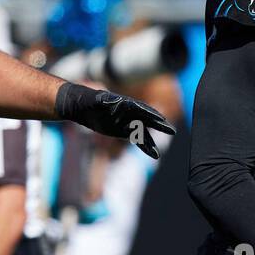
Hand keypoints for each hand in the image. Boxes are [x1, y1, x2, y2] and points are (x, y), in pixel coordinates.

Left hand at [54, 81, 174, 158]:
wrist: (83, 106)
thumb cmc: (89, 100)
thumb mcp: (95, 99)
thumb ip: (103, 100)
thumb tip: (110, 100)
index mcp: (126, 104)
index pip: (142, 110)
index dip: (152, 115)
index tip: (162, 119)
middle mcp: (130, 114)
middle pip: (148, 120)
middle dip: (159, 126)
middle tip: (172, 131)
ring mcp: (128, 123)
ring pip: (143, 134)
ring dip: (151, 143)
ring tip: (157, 154)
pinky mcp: (124, 131)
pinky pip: (138, 140)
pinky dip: (145, 147)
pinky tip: (153, 155)